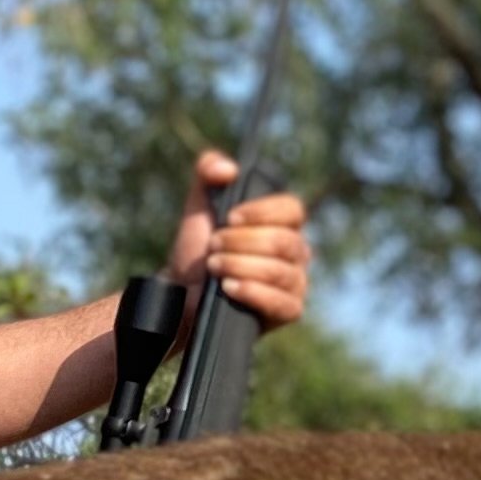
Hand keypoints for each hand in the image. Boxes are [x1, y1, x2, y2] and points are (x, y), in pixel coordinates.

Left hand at [166, 148, 313, 329]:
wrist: (184, 292)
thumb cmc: (198, 249)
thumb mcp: (198, 205)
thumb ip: (208, 171)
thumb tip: (230, 169)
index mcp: (283, 223)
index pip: (292, 209)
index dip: (262, 212)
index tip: (230, 218)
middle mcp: (296, 252)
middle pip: (283, 242)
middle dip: (241, 243)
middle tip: (213, 246)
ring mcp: (296, 282)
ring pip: (280, 271)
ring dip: (240, 266)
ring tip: (214, 267)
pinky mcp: (289, 310)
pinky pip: (282, 302)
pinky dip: (253, 293)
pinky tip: (230, 288)